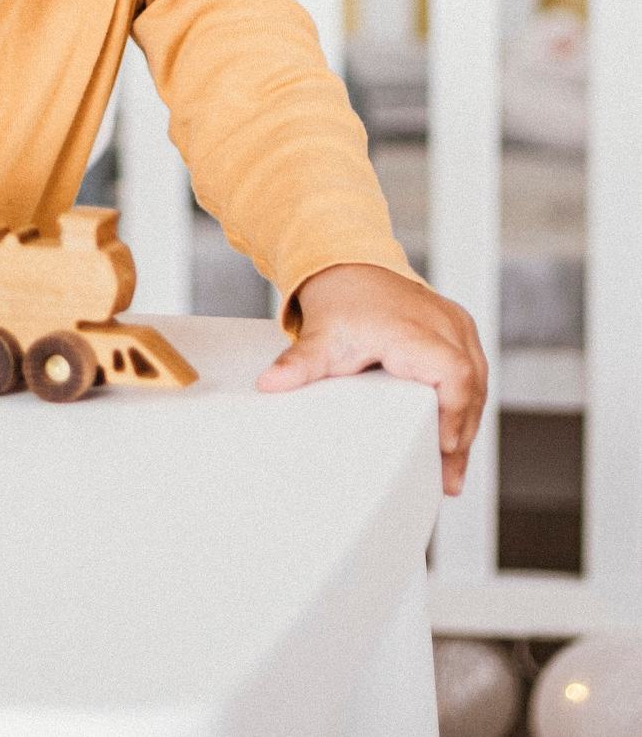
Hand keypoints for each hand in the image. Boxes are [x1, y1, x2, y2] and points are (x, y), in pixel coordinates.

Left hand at [255, 263, 488, 498]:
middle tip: (448, 480)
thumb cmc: (341, 302)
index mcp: (416, 330)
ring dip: (467, 423)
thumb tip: (269, 384)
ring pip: (477, 382)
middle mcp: (444, 324)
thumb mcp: (321, 338)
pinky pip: (473, 371)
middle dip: (461, 435)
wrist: (347, 266)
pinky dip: (467, 403)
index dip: (456, 415)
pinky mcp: (459, 329)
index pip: (455, 377)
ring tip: (452, 470)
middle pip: (471, 388)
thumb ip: (299, 363)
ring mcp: (457, 325)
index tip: (446, 448)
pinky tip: (456, 435)